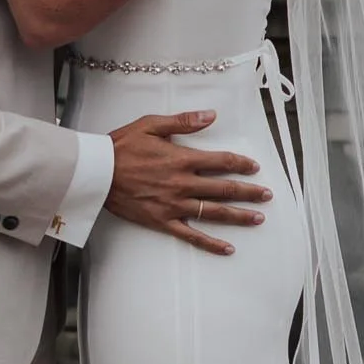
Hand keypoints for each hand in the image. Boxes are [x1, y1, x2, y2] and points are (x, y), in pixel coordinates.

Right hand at [107, 110, 271, 256]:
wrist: (96, 172)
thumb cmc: (121, 146)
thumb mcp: (151, 125)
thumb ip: (184, 121)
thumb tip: (211, 115)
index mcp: (182, 159)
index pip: (221, 162)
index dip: (241, 164)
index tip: (254, 167)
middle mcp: (182, 184)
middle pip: (224, 189)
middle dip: (249, 191)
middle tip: (267, 195)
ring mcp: (174, 205)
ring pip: (214, 213)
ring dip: (239, 216)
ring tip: (258, 218)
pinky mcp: (162, 221)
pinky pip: (191, 235)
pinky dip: (210, 243)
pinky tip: (227, 248)